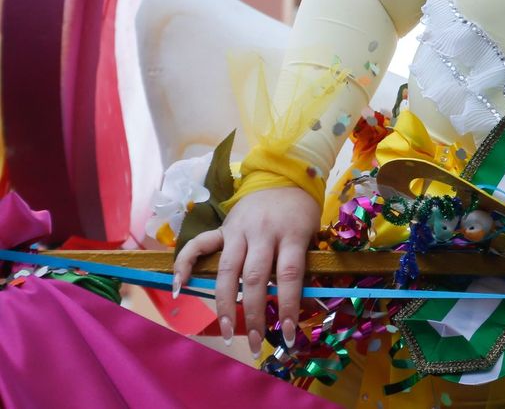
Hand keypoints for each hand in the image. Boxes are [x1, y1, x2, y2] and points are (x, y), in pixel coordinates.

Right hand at [172, 186, 321, 355]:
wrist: (285, 176)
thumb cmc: (301, 212)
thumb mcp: (312, 233)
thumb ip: (304, 262)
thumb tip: (303, 303)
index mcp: (291, 233)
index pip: (290, 274)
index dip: (287, 305)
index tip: (285, 333)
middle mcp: (263, 232)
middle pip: (255, 278)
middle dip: (253, 314)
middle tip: (253, 342)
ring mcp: (239, 230)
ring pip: (227, 270)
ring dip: (224, 303)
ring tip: (225, 330)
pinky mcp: (223, 228)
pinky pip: (199, 245)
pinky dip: (185, 264)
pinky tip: (178, 287)